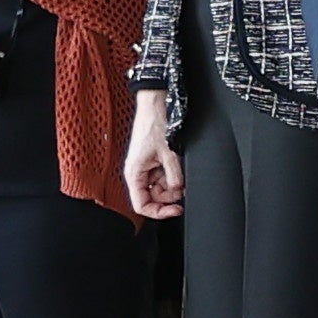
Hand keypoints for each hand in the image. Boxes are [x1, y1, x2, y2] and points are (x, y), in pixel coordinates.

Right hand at [122, 91, 181, 219]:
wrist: (156, 105)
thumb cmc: (154, 124)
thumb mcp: (168, 153)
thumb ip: (174, 175)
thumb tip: (179, 190)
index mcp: (134, 174)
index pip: (142, 205)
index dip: (159, 212)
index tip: (175, 210)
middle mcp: (139, 173)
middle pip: (154, 198)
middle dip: (170, 195)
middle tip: (183, 188)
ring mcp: (147, 168)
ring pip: (161, 187)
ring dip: (174, 184)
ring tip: (181, 172)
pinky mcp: (154, 161)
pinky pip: (165, 175)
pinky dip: (174, 175)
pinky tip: (179, 167)